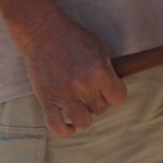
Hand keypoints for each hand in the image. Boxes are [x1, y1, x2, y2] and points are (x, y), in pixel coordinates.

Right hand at [14, 11, 126, 137]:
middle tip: (89, 89)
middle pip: (102, 109)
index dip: (115, 94)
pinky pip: (57, 127)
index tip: (109, 89)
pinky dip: (65, 130)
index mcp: (100, 71)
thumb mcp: (100, 47)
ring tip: (80, 104)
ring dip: (84, 115)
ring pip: (84, 122)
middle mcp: (84, 86)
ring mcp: (64, 95)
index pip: (119, 98)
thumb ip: (108, 69)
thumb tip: (114, 88)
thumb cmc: (73, 37)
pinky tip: (69, 124)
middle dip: (98, 100)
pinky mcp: (47, 100)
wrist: (43, 32)